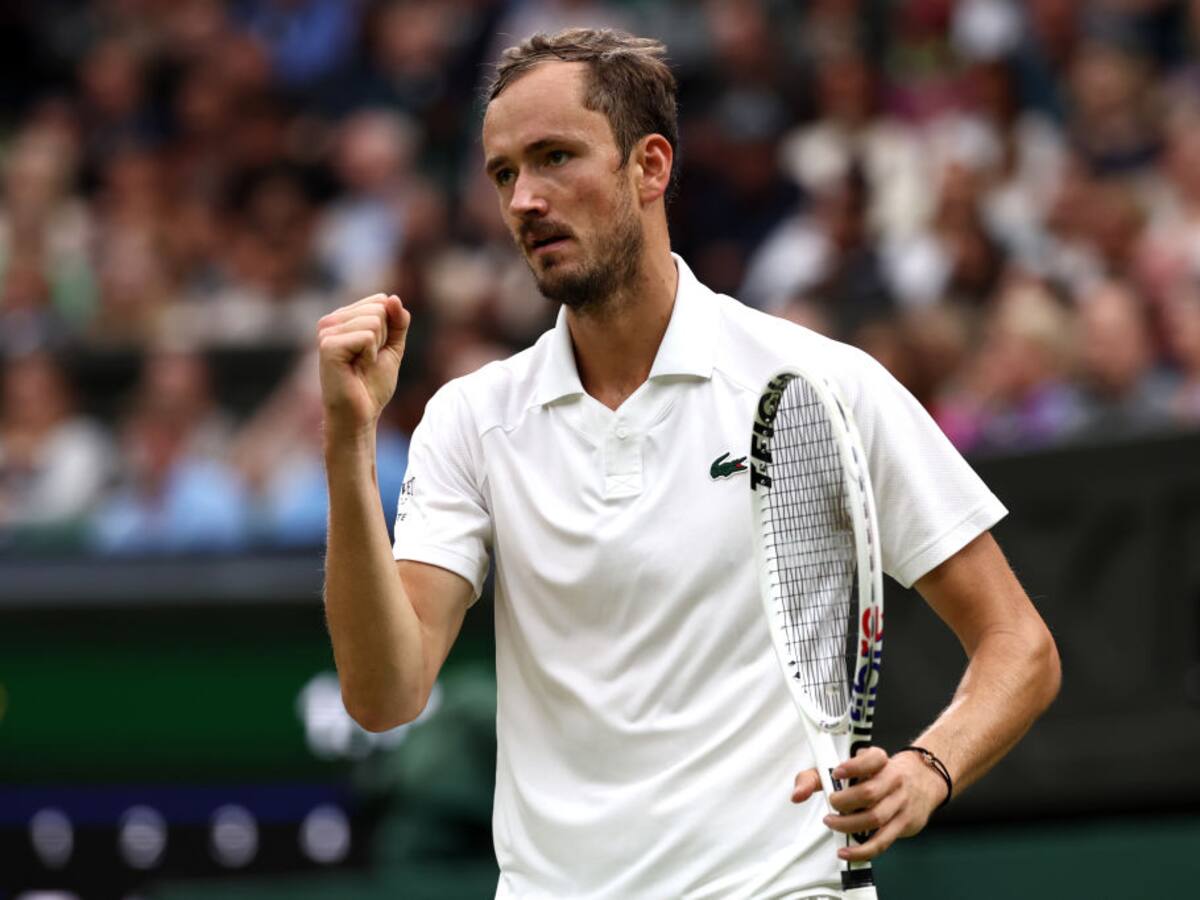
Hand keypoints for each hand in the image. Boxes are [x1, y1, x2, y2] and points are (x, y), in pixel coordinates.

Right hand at [317, 293, 409, 436]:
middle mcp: (331, 321)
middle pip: (379, 308)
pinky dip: (370, 355)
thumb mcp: (392, 347)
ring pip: (374, 321)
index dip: (389, 328)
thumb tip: (393, 297)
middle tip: (368, 360)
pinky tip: (356, 367)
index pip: (381, 300)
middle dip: (384, 338)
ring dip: (376, 348)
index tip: (375, 351)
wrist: (361, 413)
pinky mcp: (328, 345)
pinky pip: (367, 336)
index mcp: (343, 318)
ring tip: (361, 364)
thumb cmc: (372, 384)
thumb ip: (398, 322)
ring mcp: (327, 332)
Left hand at [790, 746, 947, 861]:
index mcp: (880, 760)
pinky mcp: (903, 825)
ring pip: (875, 818)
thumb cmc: (878, 775)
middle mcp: (894, 780)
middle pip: (869, 793)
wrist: (922, 780)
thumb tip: (797, 795)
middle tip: (831, 805)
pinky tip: (846, 851)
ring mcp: (901, 803)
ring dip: (849, 825)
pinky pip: (882, 841)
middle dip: (844, 802)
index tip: (836, 773)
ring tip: (832, 823)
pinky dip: (862, 850)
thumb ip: (819, 777)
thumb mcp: (852, 767)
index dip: (853, 767)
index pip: (872, 759)